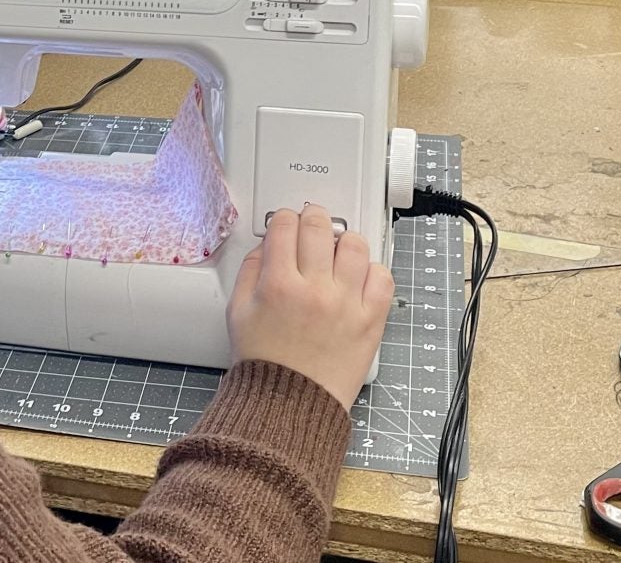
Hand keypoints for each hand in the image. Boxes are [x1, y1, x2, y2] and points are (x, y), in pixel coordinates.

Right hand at [228, 205, 394, 407]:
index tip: (286, 224)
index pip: (284, 225)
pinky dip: (372, 270)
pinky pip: (382, 277)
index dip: (284, 219)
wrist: (290, 403)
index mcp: (277, 284)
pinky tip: (357, 278)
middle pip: (319, 226)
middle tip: (312, 225)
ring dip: (344, 241)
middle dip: (313, 217)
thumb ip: (249, 271)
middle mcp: (314, 289)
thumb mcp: (238, 312)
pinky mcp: (370, 320)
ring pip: (355, 244)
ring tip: (337, 253)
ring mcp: (346, 303)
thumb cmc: (265, 364)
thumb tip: (266, 245)